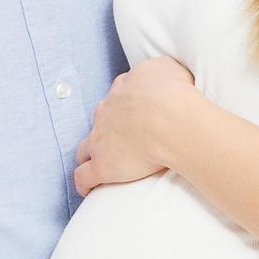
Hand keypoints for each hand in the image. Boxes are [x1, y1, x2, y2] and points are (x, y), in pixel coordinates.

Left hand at [74, 56, 197, 194]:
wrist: (169, 118)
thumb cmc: (174, 93)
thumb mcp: (168, 68)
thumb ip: (159, 70)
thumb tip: (161, 76)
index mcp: (123, 90)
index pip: (117, 97)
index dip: (123, 108)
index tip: (134, 117)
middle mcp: (106, 112)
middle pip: (99, 121)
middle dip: (107, 130)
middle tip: (124, 141)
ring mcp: (100, 139)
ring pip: (85, 148)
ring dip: (91, 155)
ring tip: (102, 164)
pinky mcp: (102, 165)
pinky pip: (84, 176)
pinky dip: (84, 183)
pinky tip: (89, 189)